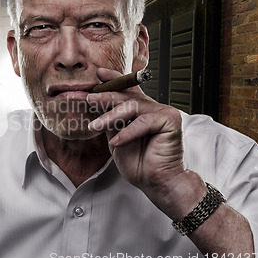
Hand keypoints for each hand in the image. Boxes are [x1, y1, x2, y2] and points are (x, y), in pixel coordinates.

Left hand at [87, 68, 204, 218]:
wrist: (156, 183)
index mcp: (141, 110)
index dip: (113, 79)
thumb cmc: (139, 163)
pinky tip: (116, 141)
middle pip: (126, 96)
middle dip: (104, 96)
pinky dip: (127, 132)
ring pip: (132, 107)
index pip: (126, 90)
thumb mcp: (116, 138)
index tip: (98, 74)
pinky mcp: (170, 121)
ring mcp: (163, 112)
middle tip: (88, 98)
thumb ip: (110, 121)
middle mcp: (153, 108)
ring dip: (110, 116)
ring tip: (95, 126)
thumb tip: (92, 103)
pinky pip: (143, 122)